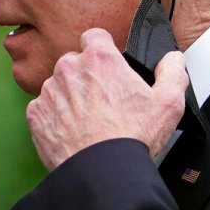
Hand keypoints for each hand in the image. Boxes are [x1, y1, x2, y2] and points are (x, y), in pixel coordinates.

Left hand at [26, 28, 188, 170]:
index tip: (109, 66)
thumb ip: (173, 72)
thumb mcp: (169, 102)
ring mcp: (49, 91)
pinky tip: (73, 132)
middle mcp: (69, 69)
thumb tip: (172, 60)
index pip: (95, 36)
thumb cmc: (132, 138)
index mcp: (100, 59)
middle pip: (76, 62)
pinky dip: (56, 117)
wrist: (101, 173)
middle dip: (87, 76)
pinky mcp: (36, 115)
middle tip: (104, 101)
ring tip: (89, 121)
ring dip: (70, 97)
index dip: (103, 49)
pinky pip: (44, 108)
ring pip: (59, 85)